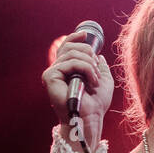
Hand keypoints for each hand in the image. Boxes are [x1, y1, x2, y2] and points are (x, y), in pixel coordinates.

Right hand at [42, 29, 113, 147]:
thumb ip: (99, 66)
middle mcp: (57, 71)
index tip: (85, 34)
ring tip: (96, 79)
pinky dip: (85, 68)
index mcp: (67, 71)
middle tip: (96, 69)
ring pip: (72, 54)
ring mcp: (52, 74)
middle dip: (88, 53)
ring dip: (89, 64)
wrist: (91, 118)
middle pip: (69, 47)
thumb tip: (98, 55)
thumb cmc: (96, 104)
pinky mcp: (50, 77)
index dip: (74, 38)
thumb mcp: (103, 80)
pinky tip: (91, 80)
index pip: (66, 47)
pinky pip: (69, 62)